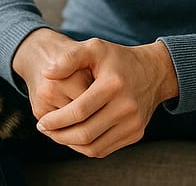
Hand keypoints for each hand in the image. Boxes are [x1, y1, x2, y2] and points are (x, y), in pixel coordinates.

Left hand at [13, 30, 178, 157]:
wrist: (154, 72)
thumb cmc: (117, 58)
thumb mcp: (94, 48)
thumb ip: (69, 58)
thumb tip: (46, 74)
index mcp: (113, 85)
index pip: (79, 111)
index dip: (56, 120)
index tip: (41, 122)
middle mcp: (126, 107)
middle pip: (86, 133)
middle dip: (60, 135)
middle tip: (44, 130)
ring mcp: (133, 123)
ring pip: (94, 147)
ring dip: (71, 144)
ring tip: (56, 134)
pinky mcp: (136, 134)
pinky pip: (105, 149)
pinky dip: (86, 147)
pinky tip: (73, 136)